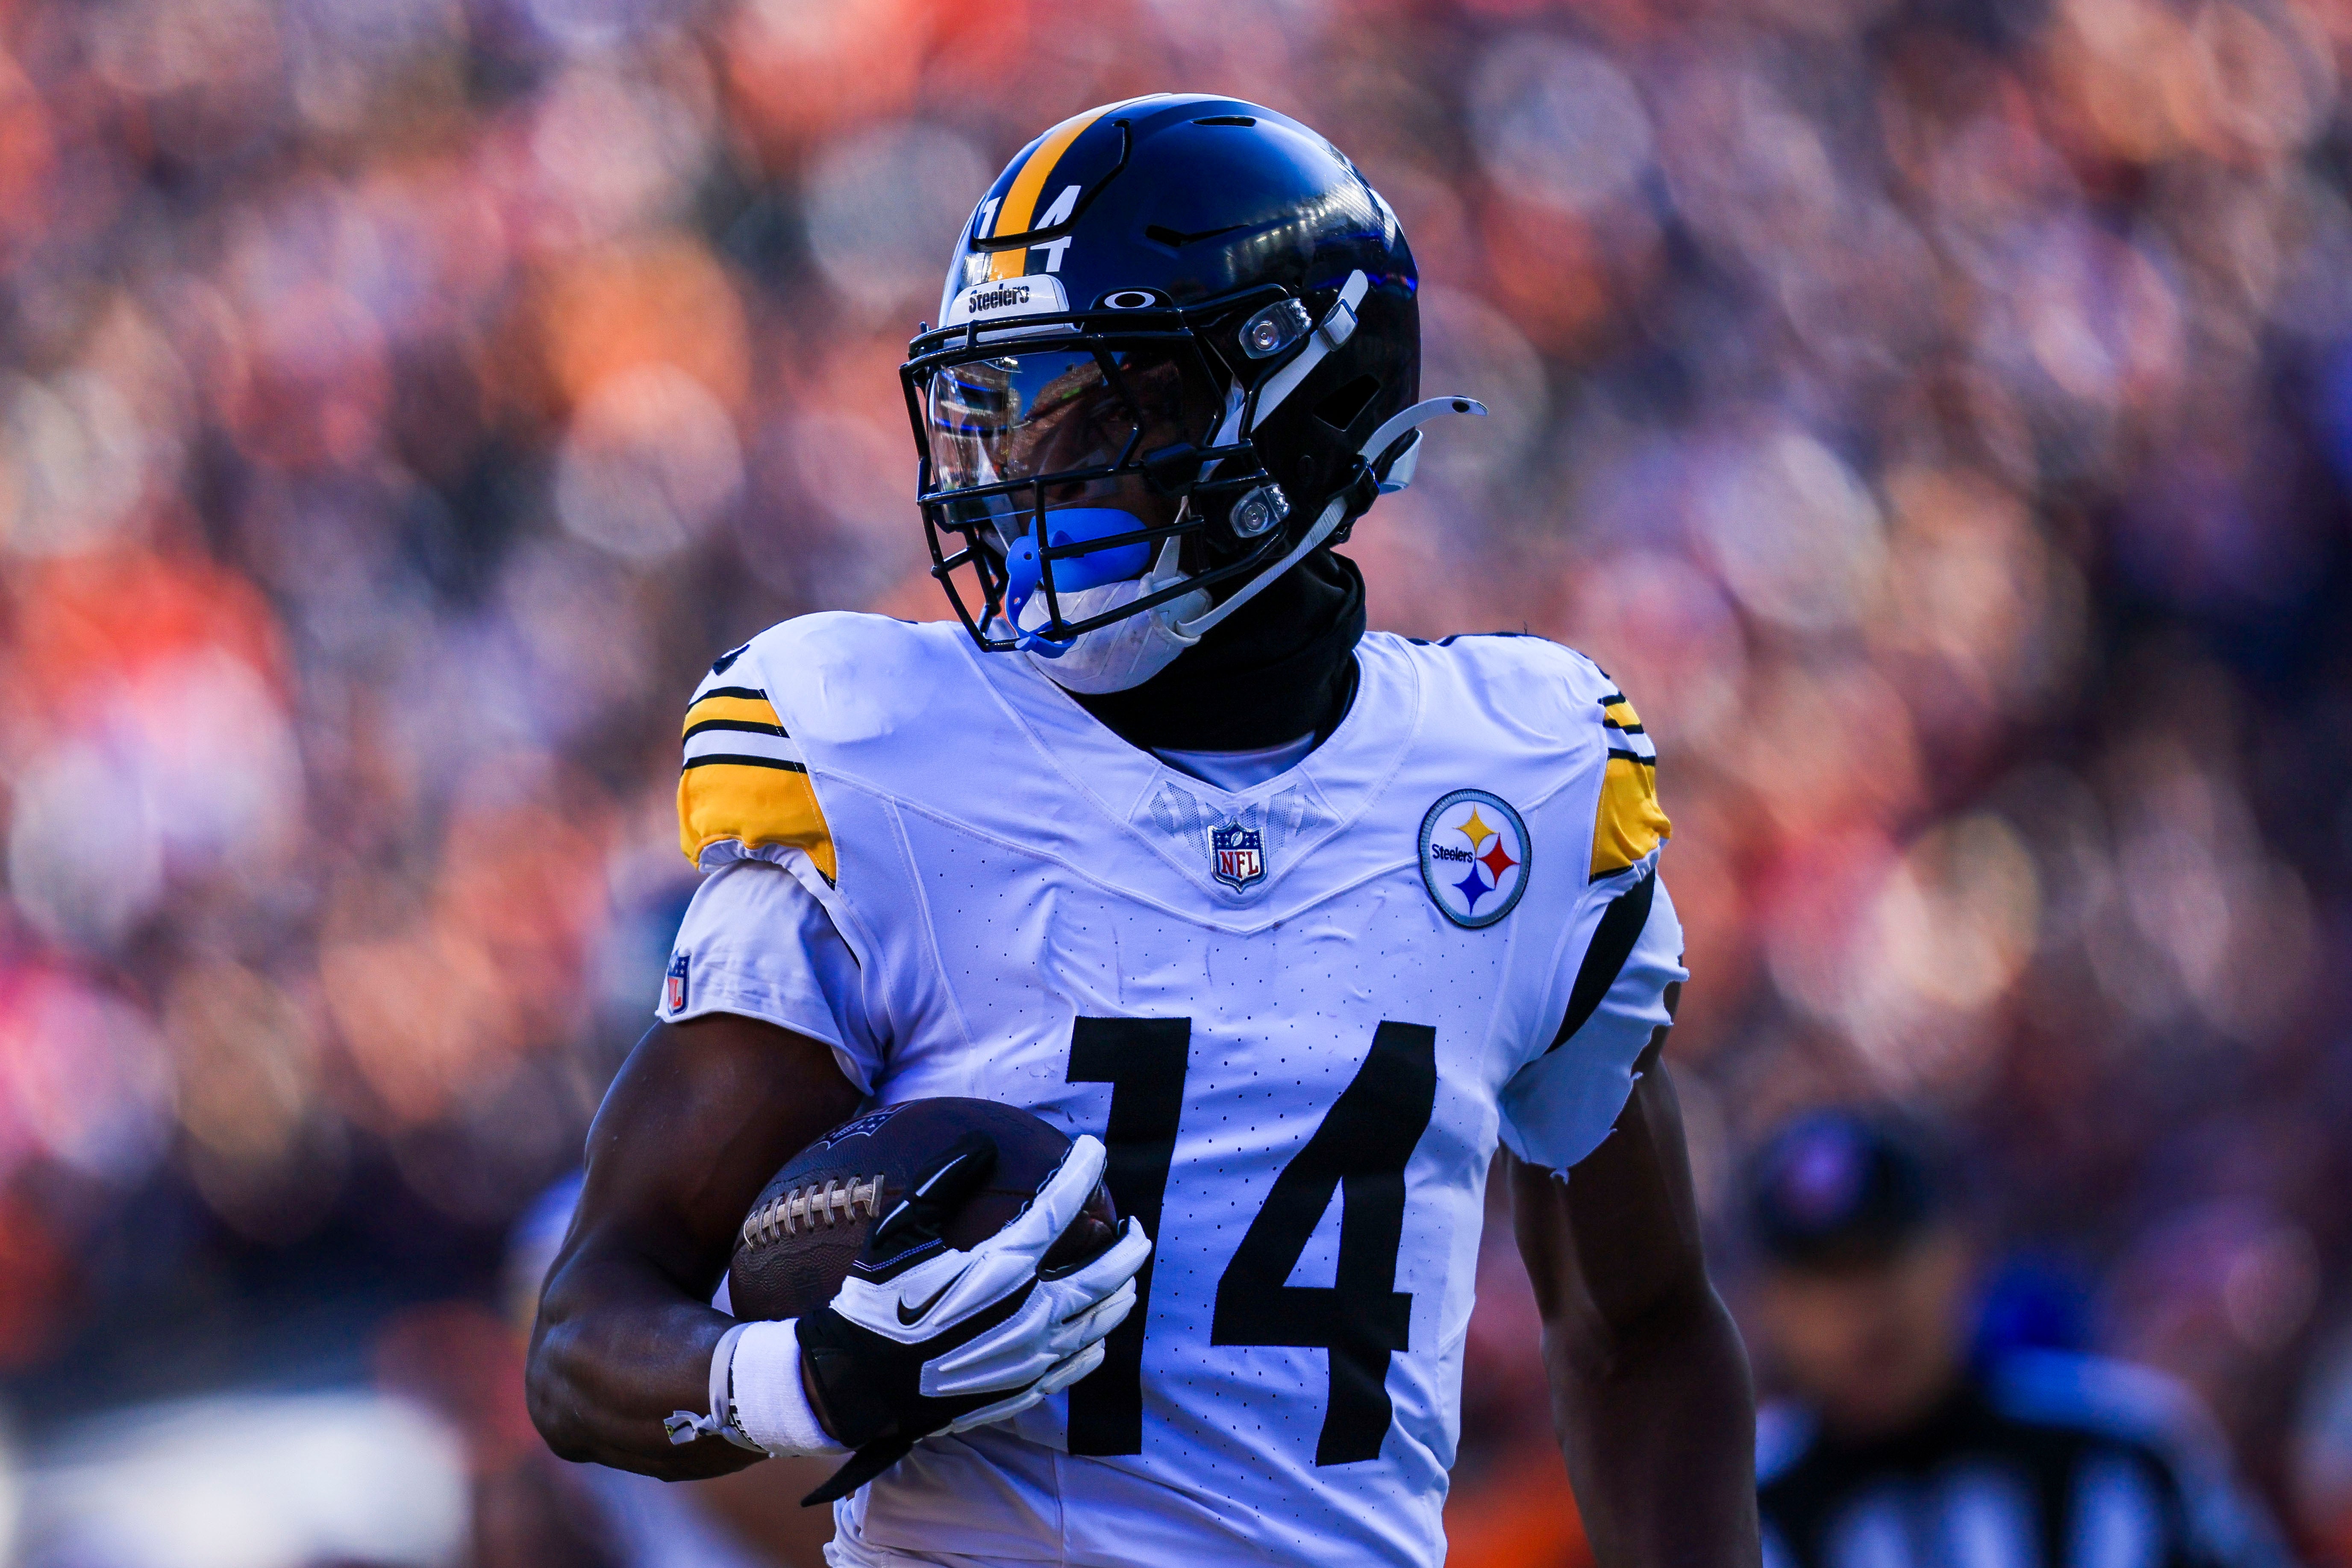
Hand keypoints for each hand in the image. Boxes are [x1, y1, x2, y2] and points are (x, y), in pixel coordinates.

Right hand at [796, 1130, 1150, 1503]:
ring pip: (1098, 1323)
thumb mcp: (897, 1234)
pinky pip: (1075, 1366)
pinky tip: (1095, 1337)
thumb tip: (981, 1142)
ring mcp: (1031, 1357)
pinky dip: (1093, 1345)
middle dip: (1128, 1247)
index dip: (1083, 1173)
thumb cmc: (874, 1304)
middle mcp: (1029, 1314)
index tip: (1096, 1150)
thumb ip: (942, 1184)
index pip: (1059, 1209)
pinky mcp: (1022, 1390)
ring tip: (1127, 1278)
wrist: (857, 1384)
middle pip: (1102, 1275)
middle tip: (1137, 1228)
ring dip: (1119, 1294)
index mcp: (1002, 1269)